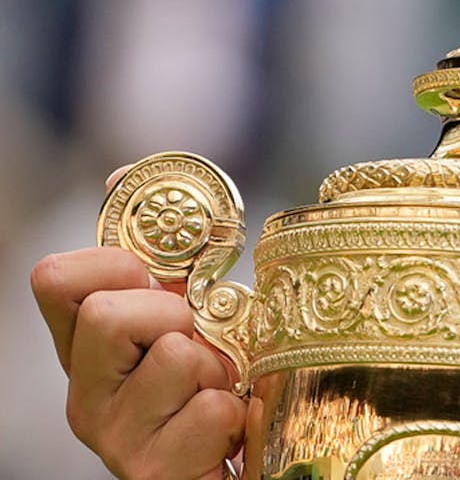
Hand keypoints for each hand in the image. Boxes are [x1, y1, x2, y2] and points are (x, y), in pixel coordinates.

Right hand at [31, 170, 245, 479]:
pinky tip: (230, 427)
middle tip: (200, 341)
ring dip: (218, 365)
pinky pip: (212, 409)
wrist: (239, 458)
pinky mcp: (155, 472)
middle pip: (106, 314)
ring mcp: (115, 438)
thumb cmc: (215, 380)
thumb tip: (119, 175)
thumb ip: (162, 256)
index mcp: (87, 347)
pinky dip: (238, 411)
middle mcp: (86, 394)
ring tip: (221, 386)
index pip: (54, 278)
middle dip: (174, 314)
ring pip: (173, 356)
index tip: (153, 280)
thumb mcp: (189, 311)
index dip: (113, 262)